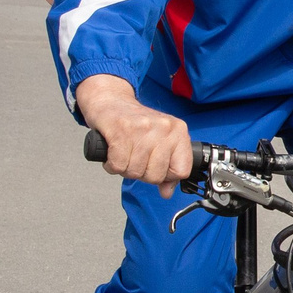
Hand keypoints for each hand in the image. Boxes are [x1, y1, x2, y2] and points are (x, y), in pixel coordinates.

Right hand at [76, 74, 191, 193]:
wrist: (111, 101)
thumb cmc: (135, 124)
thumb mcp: (159, 143)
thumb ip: (167, 169)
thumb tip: (167, 192)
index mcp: (178, 131)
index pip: (182, 171)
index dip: (165, 176)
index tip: (155, 167)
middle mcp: (164, 128)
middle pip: (156, 175)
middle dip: (141, 173)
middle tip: (135, 158)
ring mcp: (143, 128)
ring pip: (135, 171)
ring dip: (125, 168)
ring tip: (124, 153)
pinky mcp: (121, 130)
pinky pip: (118, 165)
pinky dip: (112, 165)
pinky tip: (113, 153)